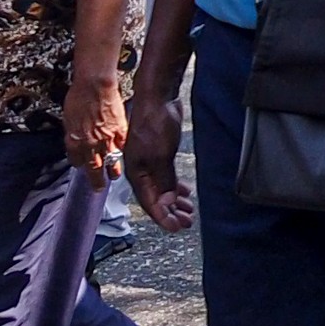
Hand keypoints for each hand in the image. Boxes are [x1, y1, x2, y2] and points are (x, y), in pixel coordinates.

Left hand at [64, 72, 126, 188]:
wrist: (95, 85)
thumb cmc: (78, 97)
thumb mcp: (68, 118)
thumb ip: (73, 133)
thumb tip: (76, 140)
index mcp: (74, 142)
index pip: (76, 161)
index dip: (79, 164)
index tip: (82, 166)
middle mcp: (90, 145)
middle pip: (93, 169)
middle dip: (96, 181)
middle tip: (99, 188)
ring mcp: (106, 139)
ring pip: (111, 161)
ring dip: (112, 171)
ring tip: (114, 176)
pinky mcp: (120, 131)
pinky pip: (122, 146)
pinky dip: (121, 151)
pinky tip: (122, 154)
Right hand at [124, 91, 194, 232]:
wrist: (158, 97)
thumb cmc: (155, 123)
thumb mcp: (160, 155)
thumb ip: (164, 180)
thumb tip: (167, 202)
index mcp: (135, 173)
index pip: (149, 202)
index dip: (163, 217)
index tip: (176, 228)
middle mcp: (140, 170)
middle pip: (155, 198)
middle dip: (171, 212)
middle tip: (187, 222)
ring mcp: (149, 162)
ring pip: (162, 188)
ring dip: (174, 201)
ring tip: (189, 210)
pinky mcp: (159, 153)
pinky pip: (166, 177)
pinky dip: (175, 186)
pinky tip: (185, 192)